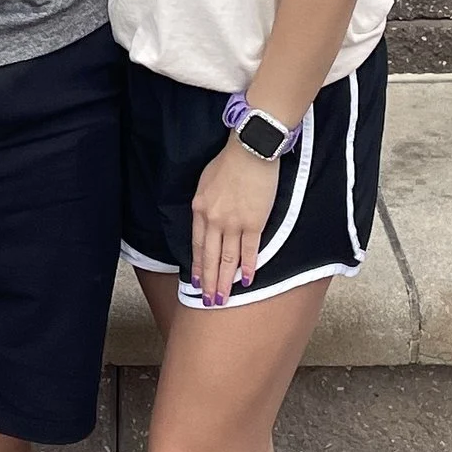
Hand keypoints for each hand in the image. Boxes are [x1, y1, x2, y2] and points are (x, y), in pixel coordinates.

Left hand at [190, 138, 281, 304]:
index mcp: (200, 210)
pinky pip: (249, 250)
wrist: (250, 149)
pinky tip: (247, 280)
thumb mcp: (205, 182)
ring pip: (227, 259)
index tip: (197, 283)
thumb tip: (205, 219)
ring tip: (224, 298)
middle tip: (209, 302)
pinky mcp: (254, 222)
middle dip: (209, 282)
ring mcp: (234, 223)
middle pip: (210, 257)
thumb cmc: (228, 161)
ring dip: (225, 281)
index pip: (197, 245)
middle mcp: (214, 220)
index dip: (197, 266)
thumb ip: (204, 204)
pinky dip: (248, 267)